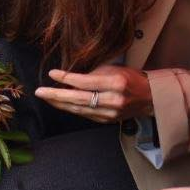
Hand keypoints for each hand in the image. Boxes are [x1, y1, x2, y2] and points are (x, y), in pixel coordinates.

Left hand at [34, 64, 153, 122]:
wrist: (149, 98)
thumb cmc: (130, 78)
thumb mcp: (112, 69)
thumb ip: (91, 74)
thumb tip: (69, 78)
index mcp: (115, 83)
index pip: (85, 82)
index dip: (67, 79)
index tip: (52, 74)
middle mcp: (113, 100)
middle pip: (79, 99)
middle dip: (57, 96)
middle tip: (39, 92)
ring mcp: (110, 113)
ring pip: (79, 109)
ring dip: (60, 104)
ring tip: (46, 97)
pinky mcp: (107, 121)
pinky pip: (85, 114)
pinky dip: (72, 108)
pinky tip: (60, 103)